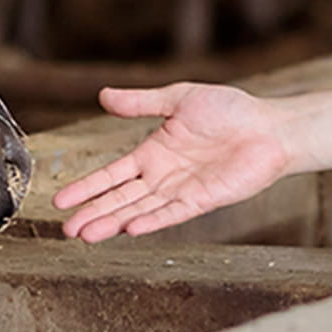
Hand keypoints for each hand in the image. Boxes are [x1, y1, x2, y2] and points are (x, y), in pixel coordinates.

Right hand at [53, 83, 292, 241]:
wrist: (271, 127)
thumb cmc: (231, 110)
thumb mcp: (179, 98)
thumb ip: (141, 103)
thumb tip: (103, 96)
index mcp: (153, 152)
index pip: (112, 174)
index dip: (87, 187)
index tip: (61, 200)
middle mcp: (163, 176)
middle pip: (121, 198)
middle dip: (93, 213)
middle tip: (66, 230)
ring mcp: (182, 190)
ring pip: (140, 210)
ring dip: (113, 222)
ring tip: (87, 235)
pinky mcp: (203, 200)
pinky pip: (172, 213)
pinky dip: (152, 221)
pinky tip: (130, 230)